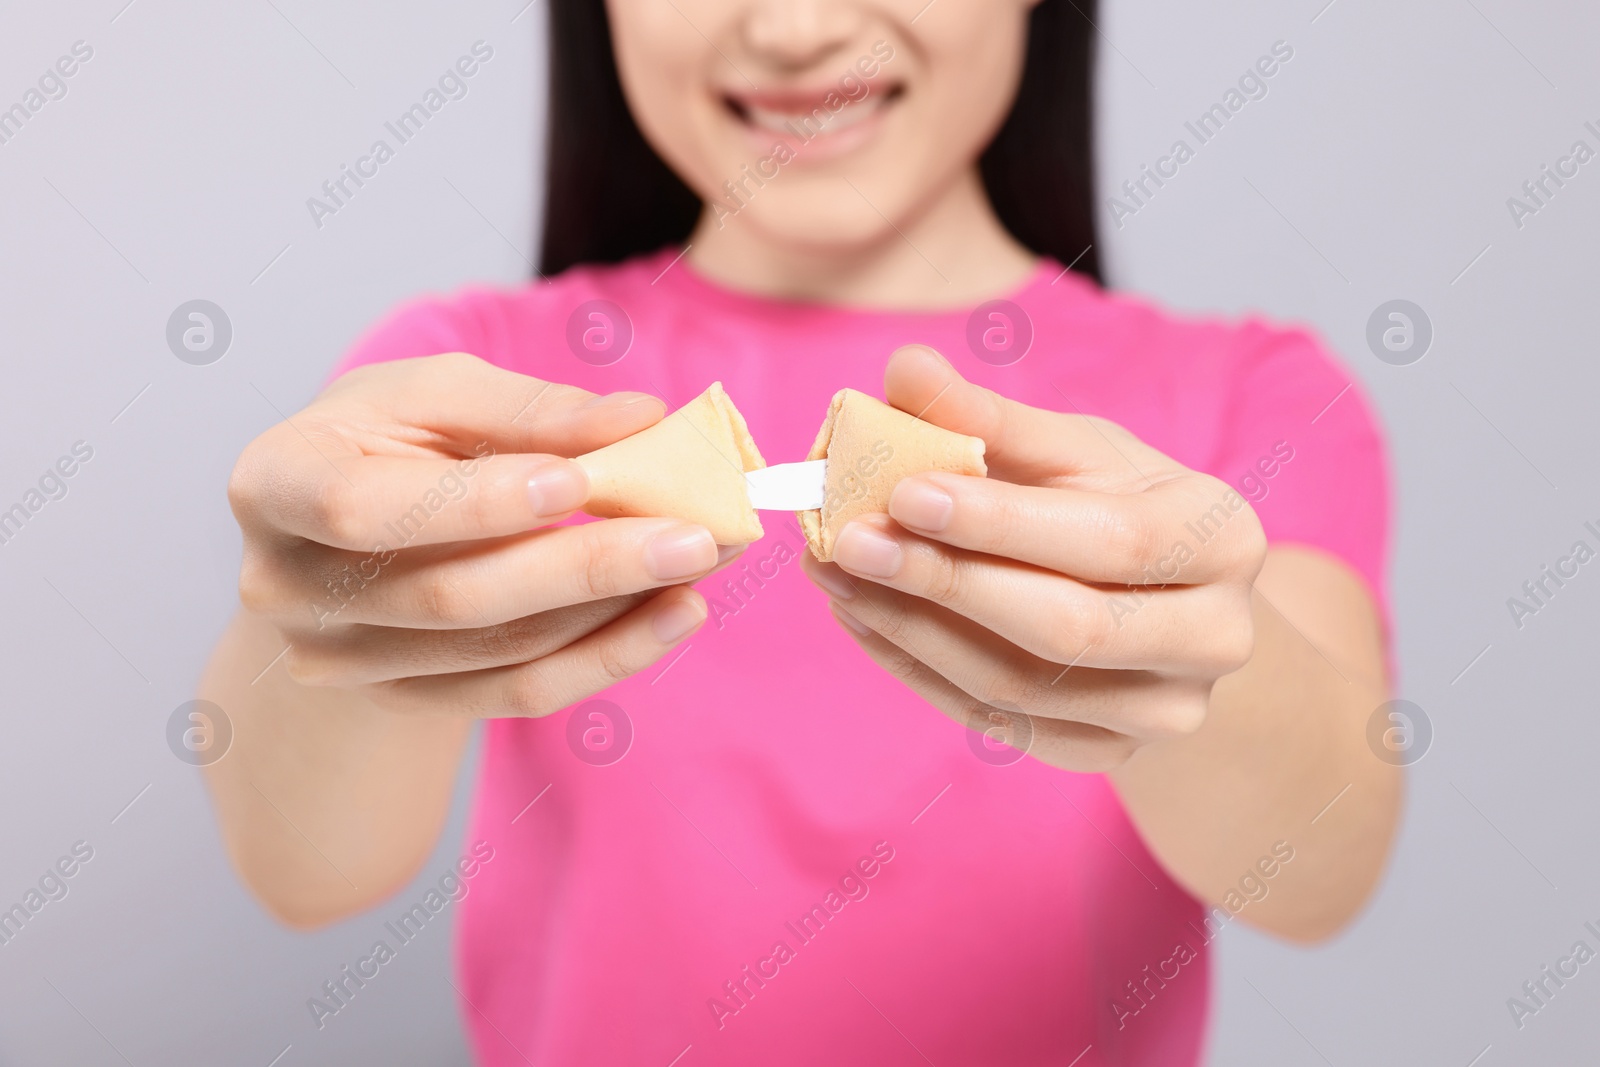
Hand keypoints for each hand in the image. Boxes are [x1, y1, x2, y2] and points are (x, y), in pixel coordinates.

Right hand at [229, 353, 736, 716]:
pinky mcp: (405, 699)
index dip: (472, 503)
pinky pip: (518, 693)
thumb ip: (527, 408)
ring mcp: (344, 662)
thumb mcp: (431, 395)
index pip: (366, 509)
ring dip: (616, 609)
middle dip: (585, 565)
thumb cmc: (383, 437)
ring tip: (706, 562)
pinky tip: (678, 615)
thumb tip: (641, 419)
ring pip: (498, 651)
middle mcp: (291, 588)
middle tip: (694, 534)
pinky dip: (607, 655)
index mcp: (275, 484)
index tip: (580, 481)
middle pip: (452, 596)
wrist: (333, 534)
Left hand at [802, 345, 1267, 770]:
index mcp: (1223, 541)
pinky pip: (995, 719)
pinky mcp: (1106, 754)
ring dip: (910, 628)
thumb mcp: (1077, 452)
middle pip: (1068, 628)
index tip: (903, 492)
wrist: (1172, 611)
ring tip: (835, 575)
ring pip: (1019, 685)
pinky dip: (916, 667)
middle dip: (944, 582)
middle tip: (848, 541)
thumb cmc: (1120, 508)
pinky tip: (862, 617)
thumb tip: (903, 369)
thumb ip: (993, 417)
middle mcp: (1212, 638)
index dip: (1002, 522)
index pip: (1111, 541)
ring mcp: (1163, 711)